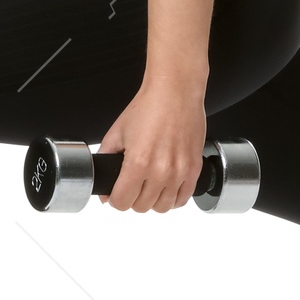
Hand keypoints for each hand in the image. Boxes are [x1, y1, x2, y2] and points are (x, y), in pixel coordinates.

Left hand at [97, 80, 208, 212]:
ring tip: (149, 186)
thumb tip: (104, 190)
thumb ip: (106, 161)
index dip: (115, 199)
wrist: (175, 92)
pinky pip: (182, 199)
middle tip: (133, 185)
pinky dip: (172, 198)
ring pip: (162, 207)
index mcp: (138, 162)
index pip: (122, 202)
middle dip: (133, 198)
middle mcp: (161, 170)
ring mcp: (180, 171)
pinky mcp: (194, 168)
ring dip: (153, 200)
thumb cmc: (148, 107)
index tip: (117, 193)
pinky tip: (166, 186)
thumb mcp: (117, 132)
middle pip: (141, 207)